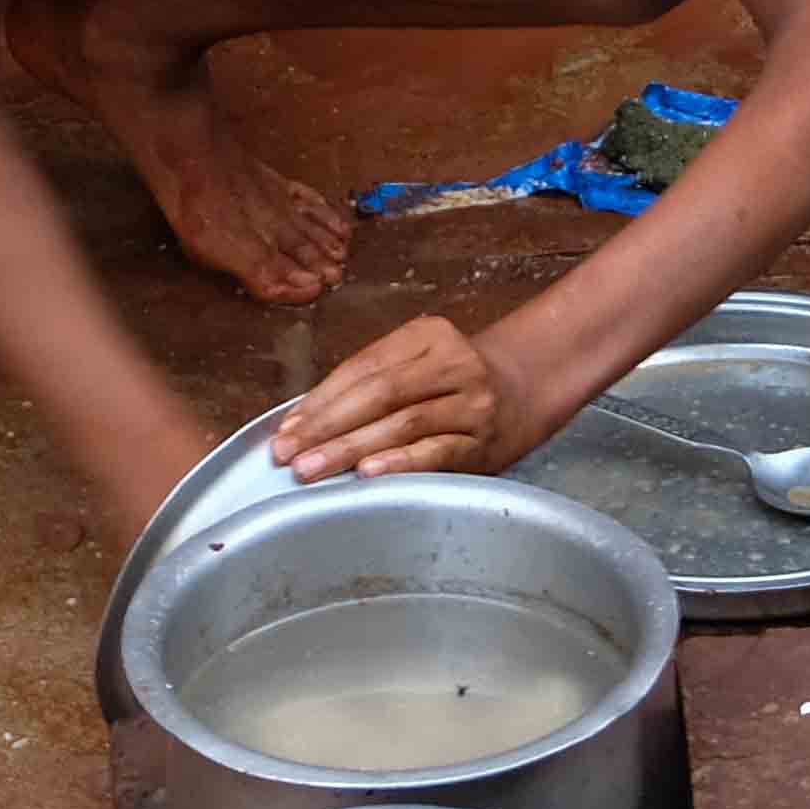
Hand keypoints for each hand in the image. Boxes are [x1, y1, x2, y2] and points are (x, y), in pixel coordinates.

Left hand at [272, 313, 519, 481]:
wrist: (522, 393)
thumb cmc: (450, 384)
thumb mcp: (416, 364)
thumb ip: (367, 384)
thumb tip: (300, 423)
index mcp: (428, 334)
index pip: (365, 366)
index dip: (322, 398)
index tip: (287, 429)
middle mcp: (454, 362)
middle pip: (380, 393)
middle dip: (327, 426)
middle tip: (288, 454)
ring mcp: (471, 402)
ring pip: (403, 423)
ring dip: (351, 448)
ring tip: (313, 469)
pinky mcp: (482, 441)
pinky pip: (435, 452)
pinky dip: (399, 462)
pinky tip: (368, 473)